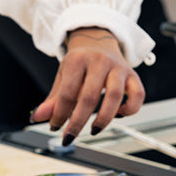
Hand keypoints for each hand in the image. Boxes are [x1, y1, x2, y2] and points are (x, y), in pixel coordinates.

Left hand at [30, 27, 144, 145]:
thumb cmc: (79, 63)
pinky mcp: (133, 75)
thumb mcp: (63, 76)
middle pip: (89, 97)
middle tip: (70, 136)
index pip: (67, 92)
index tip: (55, 127)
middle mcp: (99, 62)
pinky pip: (138, 95)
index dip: (60, 114)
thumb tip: (37, 117)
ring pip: (115, 96)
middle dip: (78, 121)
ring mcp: (118, 68)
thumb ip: (52, 99)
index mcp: (77, 60)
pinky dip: (129, 110)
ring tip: (94, 129)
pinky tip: (117, 115)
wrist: (98, 39)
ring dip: (104, 118)